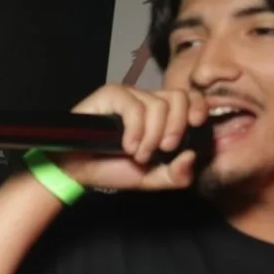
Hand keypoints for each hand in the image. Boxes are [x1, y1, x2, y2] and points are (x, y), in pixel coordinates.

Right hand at [51, 82, 207, 193]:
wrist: (76, 171)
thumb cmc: (110, 170)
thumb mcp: (149, 179)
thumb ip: (175, 175)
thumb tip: (191, 157)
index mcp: (161, 115)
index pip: (189, 97)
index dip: (198, 107)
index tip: (196, 125)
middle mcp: (146, 100)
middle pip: (178, 98)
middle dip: (176, 127)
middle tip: (163, 149)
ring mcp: (128, 95)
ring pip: (157, 105)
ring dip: (152, 136)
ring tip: (138, 154)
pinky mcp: (110, 95)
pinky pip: (134, 106)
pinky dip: (135, 129)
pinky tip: (127, 145)